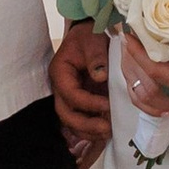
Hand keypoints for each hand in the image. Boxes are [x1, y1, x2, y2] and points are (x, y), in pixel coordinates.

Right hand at [50, 24, 111, 168]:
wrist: (89, 35)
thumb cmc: (89, 35)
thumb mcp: (92, 39)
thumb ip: (96, 56)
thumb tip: (100, 76)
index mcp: (60, 72)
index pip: (70, 94)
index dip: (88, 103)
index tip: (107, 104)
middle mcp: (61, 88)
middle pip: (66, 114)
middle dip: (85, 125)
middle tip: (106, 128)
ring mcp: (69, 98)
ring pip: (71, 122)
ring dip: (88, 132)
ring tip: (107, 133)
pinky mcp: (80, 103)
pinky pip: (81, 121)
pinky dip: (91, 130)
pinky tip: (106, 133)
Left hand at [119, 38, 168, 119]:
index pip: (156, 72)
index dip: (139, 55)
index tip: (127, 36)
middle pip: (148, 81)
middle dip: (132, 59)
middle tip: (124, 35)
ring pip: (150, 86)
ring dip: (137, 66)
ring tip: (130, 44)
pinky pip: (158, 86)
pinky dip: (146, 73)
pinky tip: (144, 57)